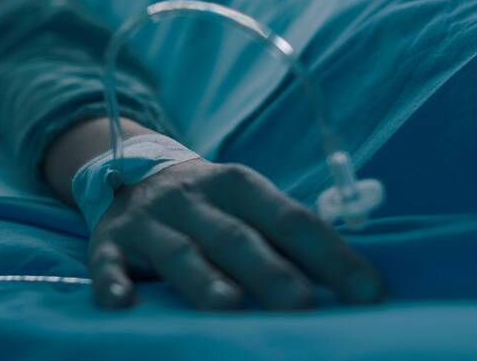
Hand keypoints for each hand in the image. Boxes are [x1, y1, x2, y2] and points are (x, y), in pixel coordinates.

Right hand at [87, 159, 382, 309]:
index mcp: (238, 184)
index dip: (330, 254)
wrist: (129, 169)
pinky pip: (109, 262)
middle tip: (303, 307)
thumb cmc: (210, 205)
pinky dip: (113, 282)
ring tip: (228, 307)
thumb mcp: (247, 203)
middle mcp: (193, 197)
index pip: (291, 217)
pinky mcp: (109, 241)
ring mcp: (150, 220)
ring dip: (204, 280)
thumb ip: (286, 234)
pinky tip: (122, 303)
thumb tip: (358, 282)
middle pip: (236, 237)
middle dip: (271, 272)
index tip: (368, 292)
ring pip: (179, 252)